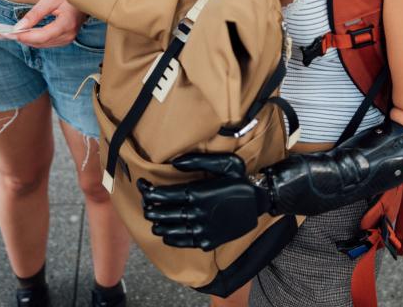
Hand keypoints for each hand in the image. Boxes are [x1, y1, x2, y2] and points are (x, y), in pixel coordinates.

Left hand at [0, 0, 84, 47]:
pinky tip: (24, 34)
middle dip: (22, 38)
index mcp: (66, 23)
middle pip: (40, 42)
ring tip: (10, 34)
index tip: (10, 34)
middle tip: (3, 34)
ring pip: (42, 44)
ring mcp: (68, 39)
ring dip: (26, 40)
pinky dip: (34, 39)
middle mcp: (68, 35)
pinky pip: (46, 43)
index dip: (25, 36)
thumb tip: (19, 27)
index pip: (42, 36)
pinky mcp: (65, 40)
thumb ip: (35, 14)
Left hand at [138, 153, 271, 249]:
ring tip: (154, 217)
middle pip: (161, 214)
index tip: (142, 186)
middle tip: (147, 202)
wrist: (260, 203)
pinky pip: (181, 242)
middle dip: (149, 207)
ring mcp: (201, 230)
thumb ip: (198, 160)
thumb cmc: (240, 180)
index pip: (162, 196)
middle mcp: (196, 214)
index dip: (147, 192)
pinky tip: (167, 233)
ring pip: (167, 230)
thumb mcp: (225, 162)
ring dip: (157, 223)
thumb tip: (174, 163)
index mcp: (197, 194)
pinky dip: (170, 237)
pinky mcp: (207, 241)